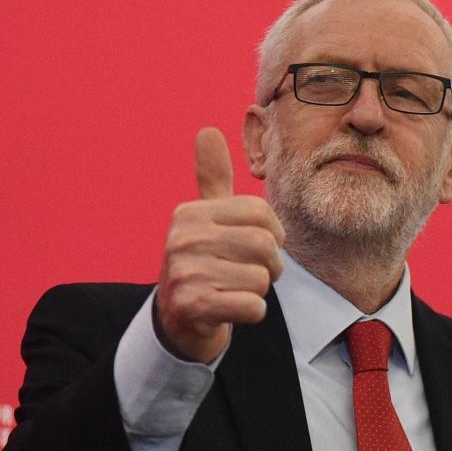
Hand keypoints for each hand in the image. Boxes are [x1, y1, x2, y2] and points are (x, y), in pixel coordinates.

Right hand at [155, 127, 285, 363]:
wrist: (178, 320)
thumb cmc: (203, 263)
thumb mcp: (206, 219)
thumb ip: (212, 178)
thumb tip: (207, 131)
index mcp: (190, 213)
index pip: (261, 212)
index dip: (273, 233)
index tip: (257, 247)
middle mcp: (183, 239)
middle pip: (265, 245)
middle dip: (270, 266)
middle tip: (249, 274)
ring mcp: (184, 273)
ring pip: (262, 279)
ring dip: (258, 290)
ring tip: (234, 290)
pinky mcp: (192, 306)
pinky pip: (253, 306)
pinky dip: (251, 313)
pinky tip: (229, 309)